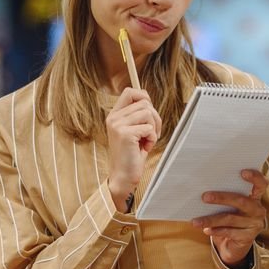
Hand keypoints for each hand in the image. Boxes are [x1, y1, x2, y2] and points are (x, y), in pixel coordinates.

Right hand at [105, 87, 161, 210]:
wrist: (123, 177)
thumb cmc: (131, 155)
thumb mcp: (133, 131)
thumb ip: (137, 115)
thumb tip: (148, 101)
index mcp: (114, 115)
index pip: (130, 92)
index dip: (144, 97)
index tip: (149, 114)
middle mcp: (114, 118)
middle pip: (145, 102)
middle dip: (154, 118)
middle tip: (151, 133)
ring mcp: (118, 125)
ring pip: (148, 113)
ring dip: (154, 128)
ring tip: (146, 141)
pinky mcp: (124, 134)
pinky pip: (149, 128)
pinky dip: (152, 139)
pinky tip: (145, 148)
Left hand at [193, 169, 268, 266]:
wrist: (232, 245)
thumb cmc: (228, 219)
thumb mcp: (228, 207)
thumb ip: (224, 197)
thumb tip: (203, 190)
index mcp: (255, 198)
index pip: (261, 184)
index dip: (255, 177)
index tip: (242, 172)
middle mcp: (258, 210)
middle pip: (242, 201)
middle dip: (222, 198)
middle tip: (204, 196)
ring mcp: (254, 225)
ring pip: (230, 219)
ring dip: (211, 219)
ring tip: (196, 221)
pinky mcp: (248, 238)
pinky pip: (229, 232)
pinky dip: (216, 230)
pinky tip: (205, 230)